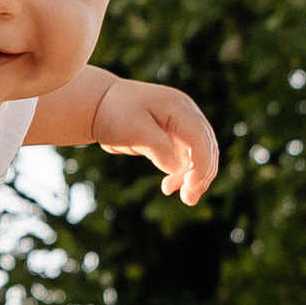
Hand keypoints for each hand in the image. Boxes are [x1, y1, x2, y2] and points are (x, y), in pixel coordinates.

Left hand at [91, 75, 218, 203]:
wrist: (99, 105)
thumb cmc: (114, 114)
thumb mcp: (134, 130)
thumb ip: (160, 148)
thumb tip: (179, 167)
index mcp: (179, 108)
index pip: (201, 139)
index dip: (201, 165)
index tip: (190, 186)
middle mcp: (186, 115)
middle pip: (206, 148)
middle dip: (201, 175)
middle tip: (188, 199)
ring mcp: (181, 125)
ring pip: (199, 155)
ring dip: (194, 177)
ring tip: (184, 198)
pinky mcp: (173, 136)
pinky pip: (186, 158)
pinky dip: (182, 174)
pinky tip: (168, 187)